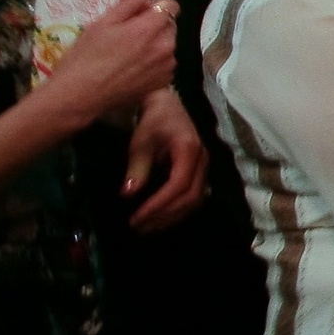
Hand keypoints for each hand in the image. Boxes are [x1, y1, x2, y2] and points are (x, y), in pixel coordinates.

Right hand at [46, 0, 178, 126]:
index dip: (154, 6)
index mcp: (152, 27)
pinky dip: (153, 62)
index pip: (171, 4)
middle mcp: (166, 45)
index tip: (136, 14)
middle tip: (125, 34)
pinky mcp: (164, 82)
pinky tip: (131, 68)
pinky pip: (164, 63)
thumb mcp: (104, 22)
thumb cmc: (86, 56)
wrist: (79, 95)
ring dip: (154, 44)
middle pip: (169, 24)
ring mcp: (167, 65)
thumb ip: (131, 1)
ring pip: (167, 44)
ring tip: (126, 54)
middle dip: (153, 25)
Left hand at [123, 88, 208, 233]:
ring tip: (147, 227)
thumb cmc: (153, 121)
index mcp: (189, 150)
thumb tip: (128, 194)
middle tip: (138, 227)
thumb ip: (137, 167)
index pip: (179, 184)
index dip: (159, 204)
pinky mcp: (201, 172)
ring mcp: (205, 167)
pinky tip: (160, 218)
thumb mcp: (141, 142)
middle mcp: (203, 160)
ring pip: (195, 200)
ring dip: (171, 217)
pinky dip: (178, 211)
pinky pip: (194, 197)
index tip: (137, 217)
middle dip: (164, 215)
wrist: (168, 107)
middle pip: (190, 196)